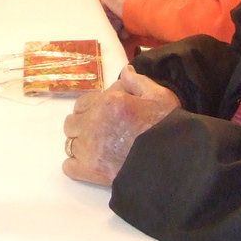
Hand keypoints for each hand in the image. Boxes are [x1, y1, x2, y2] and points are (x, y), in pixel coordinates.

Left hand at [62, 65, 180, 184]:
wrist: (172, 163)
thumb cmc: (168, 128)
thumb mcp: (160, 97)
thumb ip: (138, 82)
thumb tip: (125, 71)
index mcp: (108, 103)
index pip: (81, 103)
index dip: (89, 109)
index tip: (98, 116)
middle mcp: (93, 122)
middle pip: (71, 123)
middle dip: (82, 127)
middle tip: (98, 134)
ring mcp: (90, 147)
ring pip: (69, 144)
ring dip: (80, 145)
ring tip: (96, 150)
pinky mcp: (91, 170)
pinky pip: (69, 167)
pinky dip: (75, 166)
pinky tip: (89, 165)